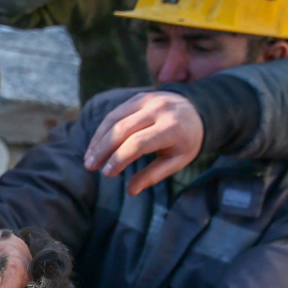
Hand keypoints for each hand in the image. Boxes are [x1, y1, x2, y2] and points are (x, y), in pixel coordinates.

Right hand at [82, 92, 202, 191]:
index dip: (119, 159)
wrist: (198, 110)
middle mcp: (158, 110)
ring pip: (115, 118)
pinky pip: (116, 112)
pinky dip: (103, 129)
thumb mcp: (177, 161)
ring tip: (89, 157)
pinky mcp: (139, 96)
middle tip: (90, 166)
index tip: (107, 173)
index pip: (138, 143)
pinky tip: (96, 144)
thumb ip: (154, 175)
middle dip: (102, 149)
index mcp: (171, 128)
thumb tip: (131, 191)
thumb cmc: (186, 141)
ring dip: (98, 139)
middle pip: (122, 129)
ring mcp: (147, 100)